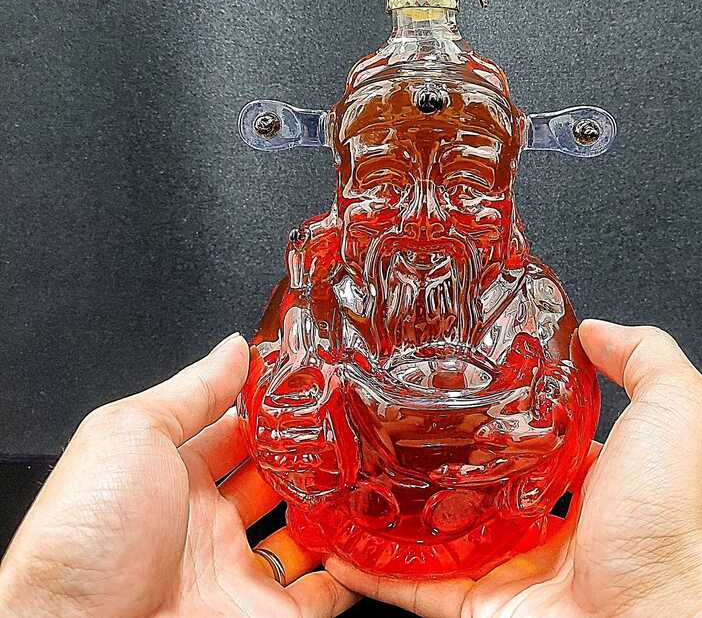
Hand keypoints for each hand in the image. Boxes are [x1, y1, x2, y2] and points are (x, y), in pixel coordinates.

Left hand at [0, 333, 356, 617]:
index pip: (237, 434)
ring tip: (371, 473)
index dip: (274, 409)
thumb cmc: (89, 530)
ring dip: (336, 509)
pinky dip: (351, 571)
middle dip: (313, 455)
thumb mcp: (133, 433)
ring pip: (305, 533)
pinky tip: (370, 539)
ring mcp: (238, 573)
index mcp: (176, 477)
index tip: (315, 384)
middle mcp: (209, 525)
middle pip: (276, 481)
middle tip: (353, 426)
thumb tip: (236, 348)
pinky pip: (321, 596)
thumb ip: (192, 390)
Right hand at [327, 320, 701, 617]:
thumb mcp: (678, 412)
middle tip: (391, 412)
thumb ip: (647, 360)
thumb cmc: (671, 525)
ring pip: (440, 531)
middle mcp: (550, 523)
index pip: (535, 432)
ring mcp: (511, 568)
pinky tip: (342, 541)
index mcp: (592, 479)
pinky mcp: (479, 608)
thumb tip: (596, 329)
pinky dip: (375, 568)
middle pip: (480, 479)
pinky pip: (414, 586)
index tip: (458, 373)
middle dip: (439, 450)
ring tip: (356, 465)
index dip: (500, 403)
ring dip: (399, 505)